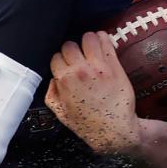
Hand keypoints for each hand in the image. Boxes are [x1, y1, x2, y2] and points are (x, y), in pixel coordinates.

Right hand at [46, 31, 140, 154]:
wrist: (115, 131)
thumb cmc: (88, 124)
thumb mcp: (61, 113)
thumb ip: (51, 94)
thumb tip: (53, 79)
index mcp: (64, 81)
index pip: (56, 56)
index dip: (60, 60)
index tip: (66, 64)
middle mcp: (80, 70)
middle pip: (69, 44)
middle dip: (72, 50)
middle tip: (78, 57)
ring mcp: (98, 66)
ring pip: (87, 37)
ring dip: (87, 41)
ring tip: (90, 48)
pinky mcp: (114, 65)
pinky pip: (106, 40)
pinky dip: (102, 37)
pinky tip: (101, 42)